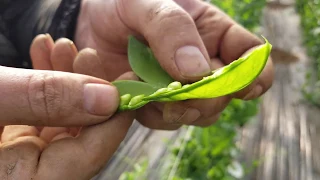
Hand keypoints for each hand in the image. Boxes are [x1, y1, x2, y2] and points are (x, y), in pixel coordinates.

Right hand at [0, 35, 133, 178]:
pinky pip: (40, 113)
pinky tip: (45, 55)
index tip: (132, 82)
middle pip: (81, 135)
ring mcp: (20, 157)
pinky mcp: (12, 140)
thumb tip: (105, 98)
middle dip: (88, 90)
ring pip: (61, 119)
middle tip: (90, 55)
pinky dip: (44, 85)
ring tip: (64, 48)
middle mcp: (30, 175)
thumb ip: (43, 100)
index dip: (115, 117)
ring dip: (65, 80)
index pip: (91, 153)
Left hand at [74, 0, 273, 128]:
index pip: (249, 57)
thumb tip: (198, 72)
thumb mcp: (145, 2)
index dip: (253, 74)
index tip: (242, 86)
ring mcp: (179, 86)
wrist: (86, 24)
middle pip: (225, 94)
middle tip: (182, 94)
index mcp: (211, 33)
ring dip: (179, 110)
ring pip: (198, 113)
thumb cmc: (120, 4)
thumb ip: (173, 29)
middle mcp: (201, 63)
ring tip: (150, 94)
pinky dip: (153, 115)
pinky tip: (134, 98)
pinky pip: (166, 120)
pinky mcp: (156, 103)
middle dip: (208, 100)